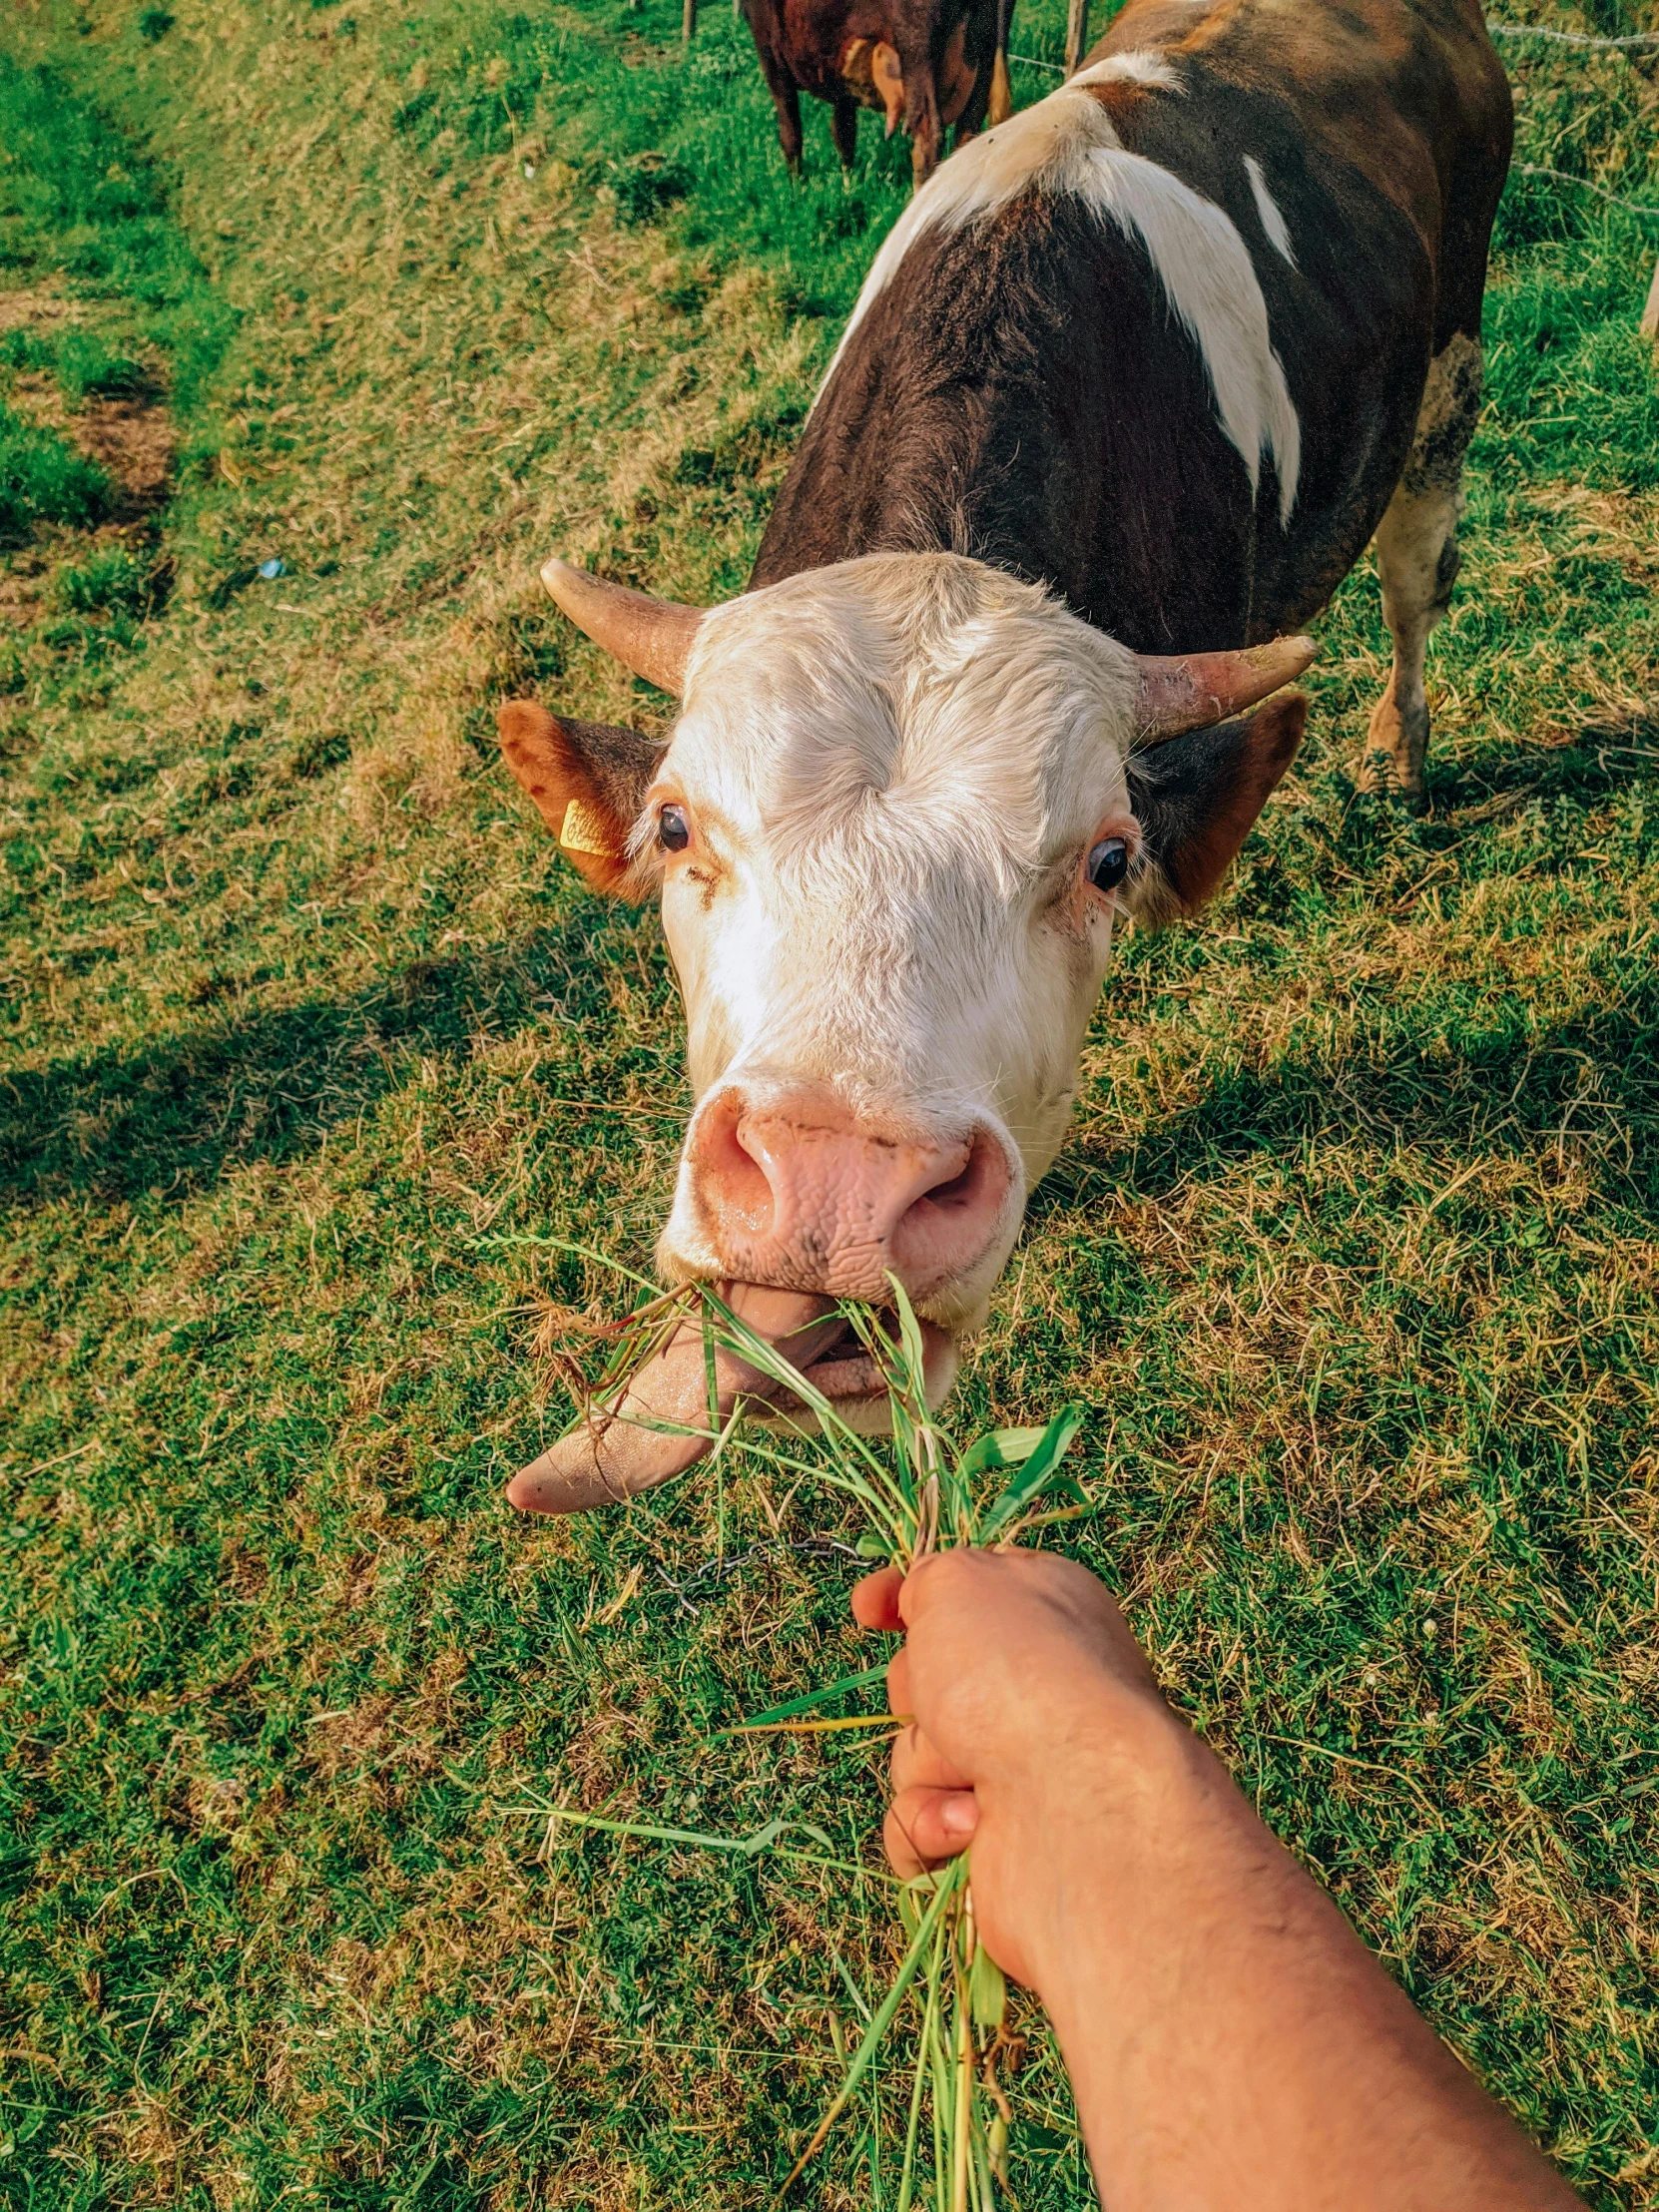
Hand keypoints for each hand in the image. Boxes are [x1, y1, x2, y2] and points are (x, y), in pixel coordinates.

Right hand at [851, 1548, 1180, 1990]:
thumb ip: (930, 1577)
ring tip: (971, 1775)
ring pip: (916, 1756)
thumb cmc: (1017, 1673)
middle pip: (924, 1680)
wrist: (1080, 1805)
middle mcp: (1034, 1686)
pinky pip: (920, 1827)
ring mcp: (1021, 1766)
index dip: (907, 1598)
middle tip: (942, 1702)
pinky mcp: (999, 1839)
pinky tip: (969, 1824)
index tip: (868, 1610)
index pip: (962, 1592)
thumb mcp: (961, 1582)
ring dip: (926, 1764)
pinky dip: (931, 1825)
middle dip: (914, 1692)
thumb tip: (920, 1602)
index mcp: (1040, 1608)